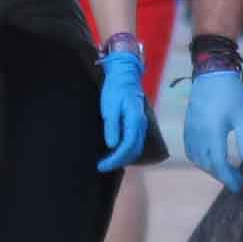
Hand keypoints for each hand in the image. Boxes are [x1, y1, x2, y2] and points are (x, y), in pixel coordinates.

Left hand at [96, 41, 153, 172]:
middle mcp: (141, 125)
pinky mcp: (138, 123)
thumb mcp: (109, 107)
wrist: (124, 75)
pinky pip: (134, 141)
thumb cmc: (114, 89)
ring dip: (123, 157)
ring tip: (108, 161)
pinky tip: (115, 151)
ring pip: (135, 148)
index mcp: (135, 121)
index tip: (101, 165)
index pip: (127, 147)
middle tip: (102, 166)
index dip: (114, 159)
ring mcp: (141, 124)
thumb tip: (112, 145)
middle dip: (119, 161)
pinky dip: (126, 150)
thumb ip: (112, 127)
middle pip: (133, 151)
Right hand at [177, 63, 242, 191]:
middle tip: (237, 181)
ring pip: (197, 158)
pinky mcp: (188, 126)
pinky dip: (200, 159)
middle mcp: (198, 135)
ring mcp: (190, 130)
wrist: (211, 73)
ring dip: (210, 168)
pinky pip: (190, 149)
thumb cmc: (232, 93)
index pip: (218, 163)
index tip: (240, 186)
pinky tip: (209, 159)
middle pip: (207, 164)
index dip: (229, 178)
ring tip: (225, 171)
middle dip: (221, 175)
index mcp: (213, 133)